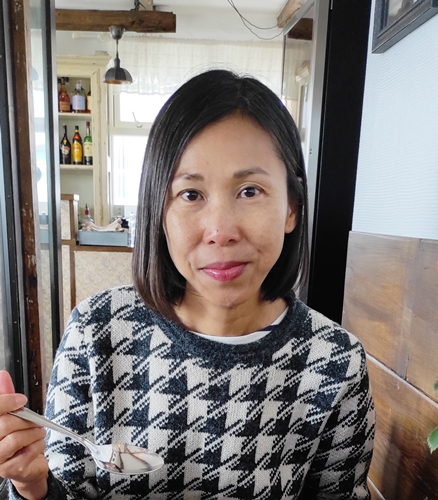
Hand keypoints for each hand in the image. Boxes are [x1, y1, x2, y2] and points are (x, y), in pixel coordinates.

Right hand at [0, 371, 48, 499]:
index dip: (7, 401)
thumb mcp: (12, 415)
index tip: (22, 400)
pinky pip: (25, 453)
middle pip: (5, 424)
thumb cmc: (18, 438)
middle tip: (36, 420)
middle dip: (25, 419)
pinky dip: (38, 445)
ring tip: (39, 432)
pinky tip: (39, 443)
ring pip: (15, 439)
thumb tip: (2, 375)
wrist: (26, 466)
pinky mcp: (7, 471)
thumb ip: (6, 396)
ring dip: (33, 433)